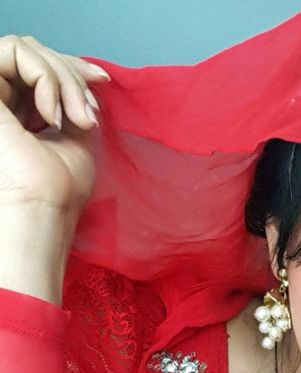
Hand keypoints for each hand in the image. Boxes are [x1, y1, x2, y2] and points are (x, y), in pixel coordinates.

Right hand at [0, 34, 109, 217]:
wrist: (42, 205)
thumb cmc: (60, 186)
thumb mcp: (76, 134)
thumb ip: (75, 100)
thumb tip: (91, 74)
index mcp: (19, 109)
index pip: (41, 68)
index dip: (73, 65)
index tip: (102, 80)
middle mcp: (2, 99)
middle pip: (36, 54)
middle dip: (72, 75)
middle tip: (87, 115)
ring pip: (26, 49)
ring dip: (62, 78)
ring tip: (75, 117)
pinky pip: (14, 51)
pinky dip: (44, 77)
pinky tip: (52, 114)